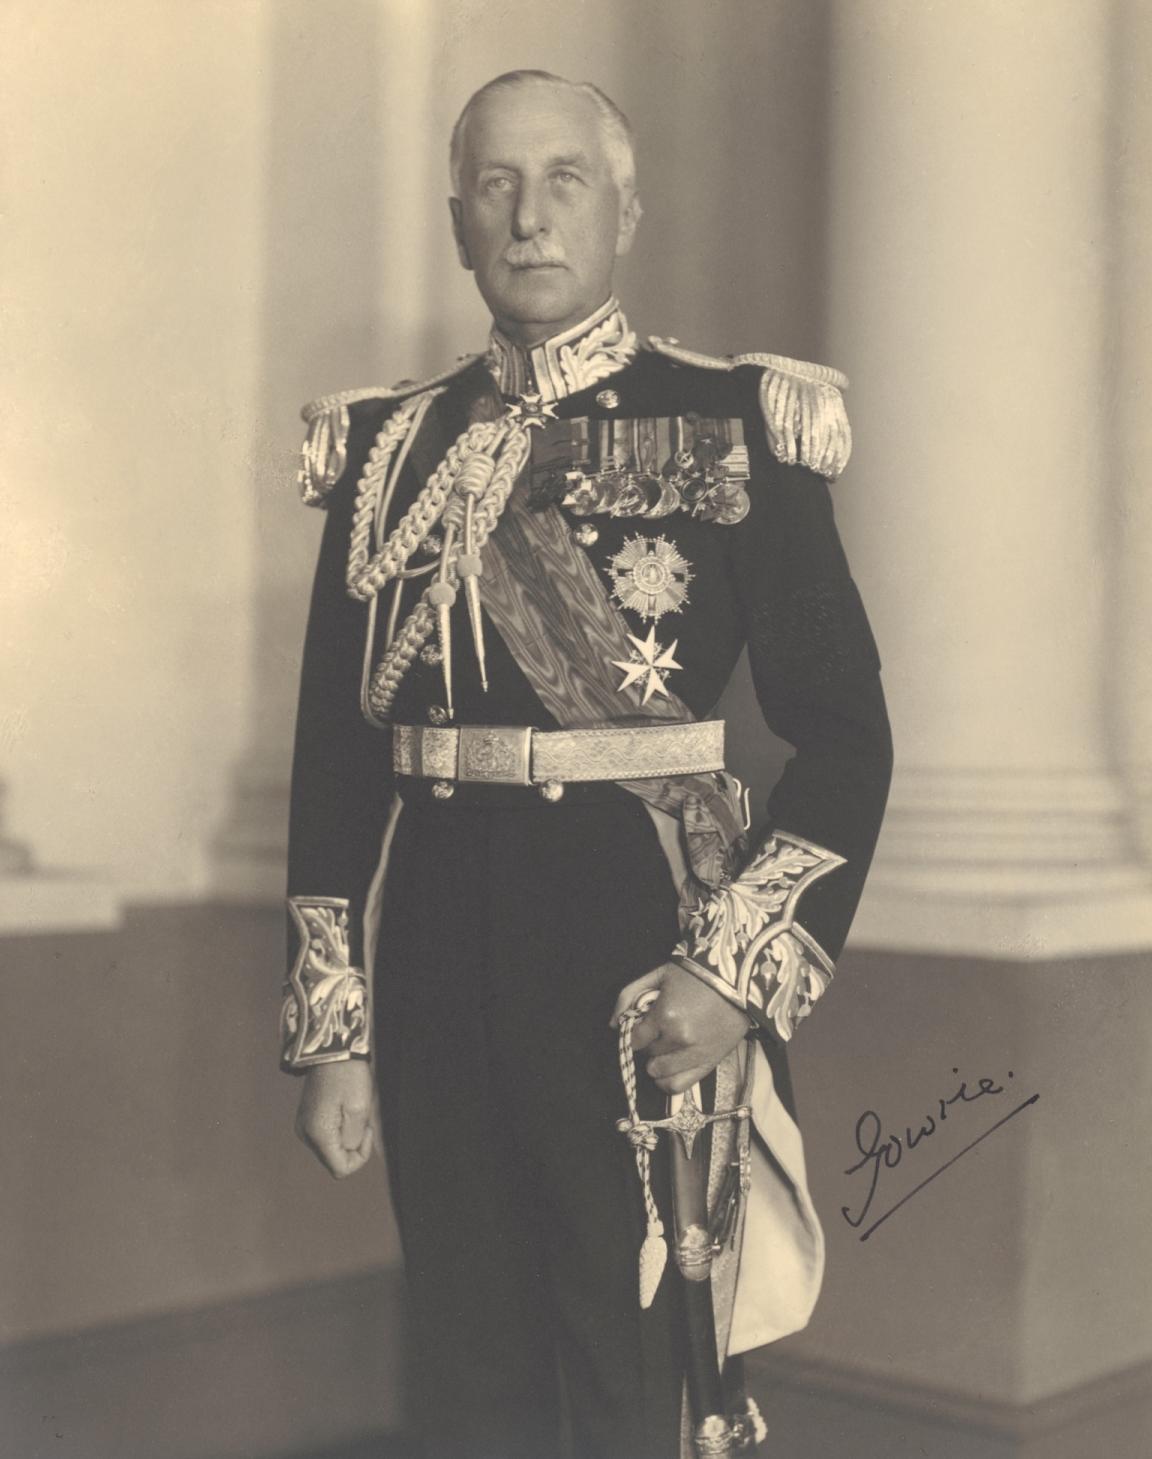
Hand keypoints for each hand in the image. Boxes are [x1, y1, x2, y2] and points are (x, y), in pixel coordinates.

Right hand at [295, 1060, 375, 1177]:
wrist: (332, 1050)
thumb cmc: (348, 1076)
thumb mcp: (359, 1109)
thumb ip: (353, 1139)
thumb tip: (349, 1152)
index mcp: (318, 1134)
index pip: (341, 1169)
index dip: (360, 1157)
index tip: (367, 1131)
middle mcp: (305, 1134)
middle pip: (335, 1160)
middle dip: (353, 1145)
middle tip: (361, 1118)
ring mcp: (304, 1127)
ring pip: (332, 1149)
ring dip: (347, 1136)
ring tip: (352, 1111)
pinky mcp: (307, 1119)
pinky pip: (327, 1137)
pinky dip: (340, 1129)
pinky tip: (344, 1109)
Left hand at [611, 962, 750, 1094]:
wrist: (738, 978)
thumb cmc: (696, 974)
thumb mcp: (658, 975)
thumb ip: (629, 996)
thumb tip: (614, 1024)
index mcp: (665, 1016)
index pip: (635, 1040)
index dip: (635, 1034)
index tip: (641, 1028)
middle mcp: (679, 1039)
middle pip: (648, 1055)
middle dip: (649, 1044)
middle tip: (659, 1031)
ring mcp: (696, 1054)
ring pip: (660, 1073)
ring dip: (658, 1062)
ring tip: (667, 1048)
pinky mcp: (710, 1062)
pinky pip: (680, 1085)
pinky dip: (669, 1080)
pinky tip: (670, 1068)